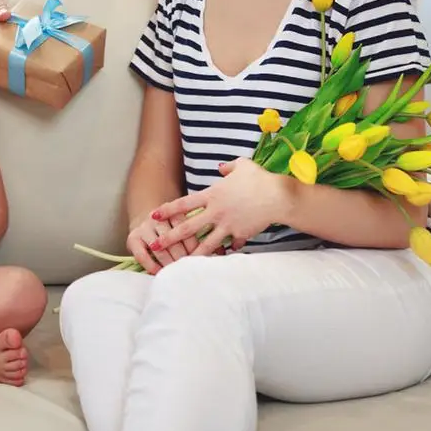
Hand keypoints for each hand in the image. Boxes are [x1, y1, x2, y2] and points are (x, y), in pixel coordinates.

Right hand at [126, 209, 202, 274]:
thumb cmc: (171, 227)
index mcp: (172, 211)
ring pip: (159, 248)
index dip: (194, 245)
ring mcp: (144, 227)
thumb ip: (198, 234)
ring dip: (169, 262)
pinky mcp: (132, 238)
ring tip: (177, 272)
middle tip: (190, 269)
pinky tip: (159, 272)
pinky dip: (151, 265)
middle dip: (182, 256)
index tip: (200, 259)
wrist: (146, 220)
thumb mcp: (183, 224)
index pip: (185, 227)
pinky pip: (142, 255)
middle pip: (172, 239)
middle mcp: (157, 217)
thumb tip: (220, 250)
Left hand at [150, 159, 293, 255]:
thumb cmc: (259, 179)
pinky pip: (230, 246)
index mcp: (212, 194)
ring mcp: (227, 225)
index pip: (183, 203)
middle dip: (170, 238)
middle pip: (188, 228)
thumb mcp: (242, 165)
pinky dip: (226, 250)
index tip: (153, 215)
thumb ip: (228, 167)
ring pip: (205, 244)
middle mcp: (216, 212)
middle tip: (156, 246)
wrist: (277, 196)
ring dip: (192, 254)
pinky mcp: (240, 234)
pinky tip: (223, 255)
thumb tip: (221, 167)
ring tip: (180, 264)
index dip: (167, 210)